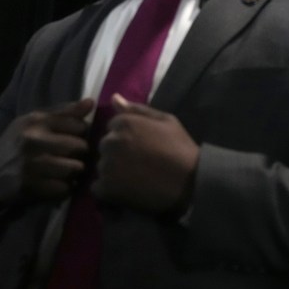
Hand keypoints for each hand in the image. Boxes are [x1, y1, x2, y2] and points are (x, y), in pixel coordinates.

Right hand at [0, 99, 93, 210]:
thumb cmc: (19, 143)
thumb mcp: (36, 122)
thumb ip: (65, 113)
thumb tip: (90, 102)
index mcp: (36, 121)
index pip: (79, 125)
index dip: (82, 133)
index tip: (75, 137)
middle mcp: (33, 140)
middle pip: (81, 147)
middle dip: (82, 153)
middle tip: (73, 156)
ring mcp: (31, 165)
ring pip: (76, 168)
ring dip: (75, 172)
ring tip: (66, 170)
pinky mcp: (31, 187)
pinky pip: (65, 188)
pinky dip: (65, 188)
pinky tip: (56, 183)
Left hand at [93, 94, 198, 214]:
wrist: (190, 181)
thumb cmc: (180, 148)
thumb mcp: (166, 121)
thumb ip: (138, 110)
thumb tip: (114, 98)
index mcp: (124, 123)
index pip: (113, 127)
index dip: (127, 137)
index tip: (142, 147)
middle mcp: (111, 142)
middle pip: (105, 146)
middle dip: (118, 153)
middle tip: (139, 163)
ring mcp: (107, 165)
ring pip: (102, 166)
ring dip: (113, 171)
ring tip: (135, 178)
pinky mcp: (107, 188)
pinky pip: (98, 187)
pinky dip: (109, 190)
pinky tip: (127, 191)